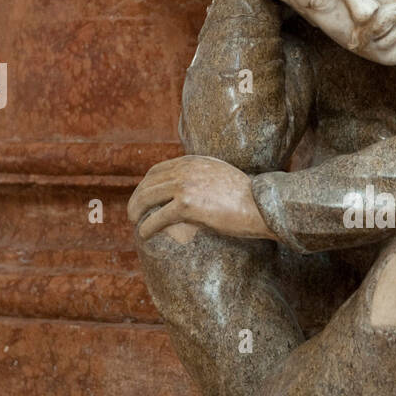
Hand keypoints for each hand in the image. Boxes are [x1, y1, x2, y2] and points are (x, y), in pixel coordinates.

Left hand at [128, 155, 276, 241]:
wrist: (262, 206)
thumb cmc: (249, 198)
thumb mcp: (222, 176)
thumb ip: (204, 178)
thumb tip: (193, 195)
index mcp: (193, 161)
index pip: (158, 170)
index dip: (146, 184)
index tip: (143, 197)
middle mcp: (186, 169)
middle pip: (149, 183)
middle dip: (137, 198)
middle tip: (133, 212)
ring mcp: (185, 186)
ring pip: (147, 198)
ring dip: (136, 210)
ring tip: (134, 222)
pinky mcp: (186, 205)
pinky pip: (157, 217)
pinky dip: (147, 226)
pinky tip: (144, 234)